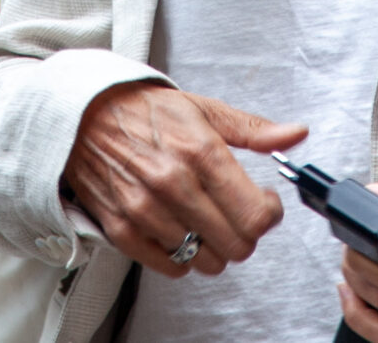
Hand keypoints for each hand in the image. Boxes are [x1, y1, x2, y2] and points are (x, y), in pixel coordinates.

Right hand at [62, 80, 305, 278]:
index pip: (257, 215)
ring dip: (212, 246)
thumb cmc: (146, 112)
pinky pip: (171, 268)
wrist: (82, 115)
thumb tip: (295, 134)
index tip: (263, 202)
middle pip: (237, 246)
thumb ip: (253, 129)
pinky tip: (177, 228)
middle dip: (244, 233)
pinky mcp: (122, 229)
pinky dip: (180, 256)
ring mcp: (145, 210)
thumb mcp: (203, 109)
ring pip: (207, 261)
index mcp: (201, 151)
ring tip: (202, 218)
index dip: (269, 213)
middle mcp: (173, 184)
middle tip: (233, 213)